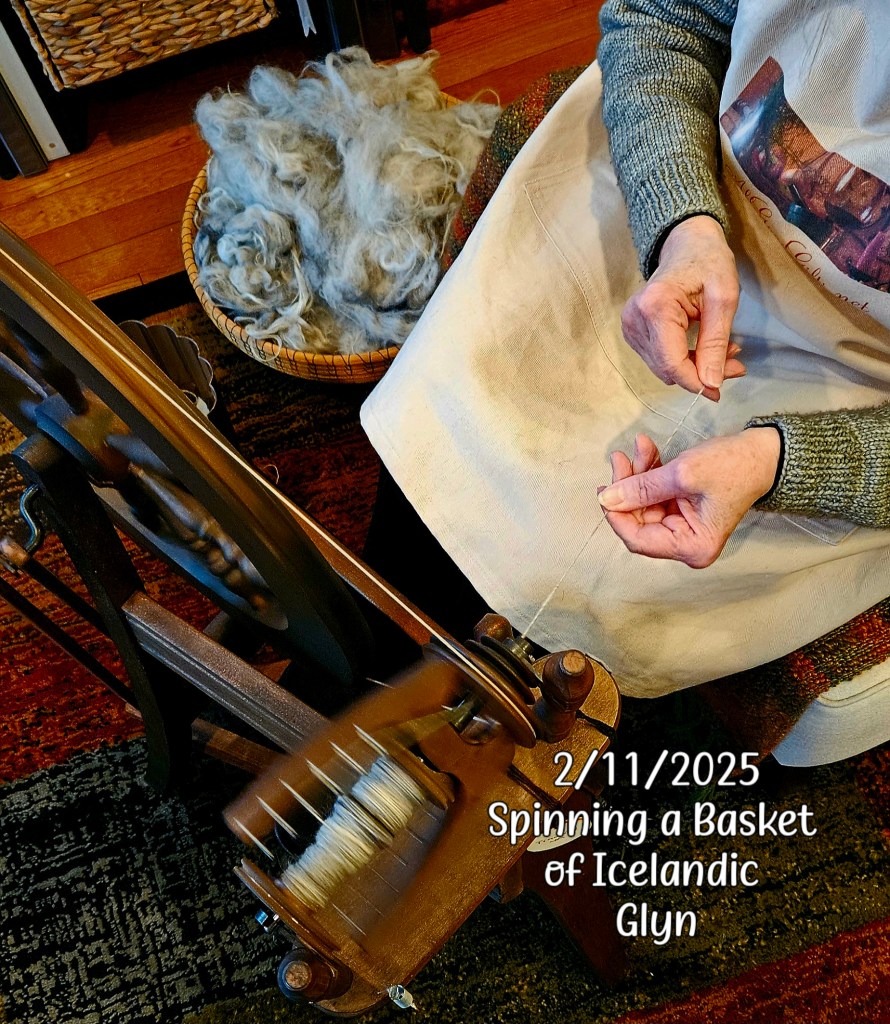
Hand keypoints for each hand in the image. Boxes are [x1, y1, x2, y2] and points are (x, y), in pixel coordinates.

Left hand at [597, 428, 780, 567]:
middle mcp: (686, 544)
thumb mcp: (683, 474)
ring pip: (644, 503)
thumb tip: (607, 500)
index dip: (616, 514)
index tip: (605, 488)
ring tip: (640, 446)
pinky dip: (649, 472)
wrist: (763, 453)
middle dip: (628, 486)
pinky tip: (647, 450)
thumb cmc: (733, 467)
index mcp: (692, 547)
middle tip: (621, 457)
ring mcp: (684, 527)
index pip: (637, 540)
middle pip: (638, 520)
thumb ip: (642, 488)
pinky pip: (655, 494)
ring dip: (638, 474)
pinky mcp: (682, 510)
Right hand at [620, 215, 742, 400]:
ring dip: (693, 367)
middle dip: (700, 374)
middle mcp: (635, 319)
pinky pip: (658, 359)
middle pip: (666, 368)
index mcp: (656, 306)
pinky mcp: (632, 331)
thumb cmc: (709, 263)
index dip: (696, 382)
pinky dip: (682, 360)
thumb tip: (710, 383)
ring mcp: (630, 326)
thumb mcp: (724, 300)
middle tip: (734, 363)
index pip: (671, 362)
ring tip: (721, 351)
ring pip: (663, 368)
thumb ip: (715, 343)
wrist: (687, 244)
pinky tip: (701, 348)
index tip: (720, 390)